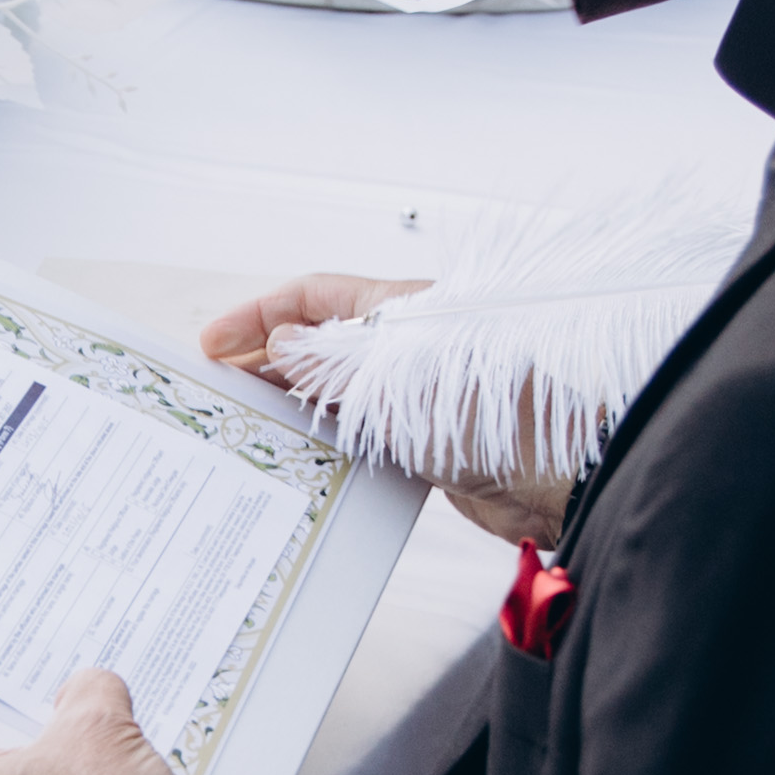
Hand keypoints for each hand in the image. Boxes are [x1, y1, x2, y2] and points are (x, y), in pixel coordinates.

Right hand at [203, 273, 570, 546]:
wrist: (561, 475)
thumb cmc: (495, 411)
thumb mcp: (396, 375)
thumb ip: (333, 360)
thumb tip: (285, 343)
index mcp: (401, 310)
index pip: (313, 299)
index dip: (258, 316)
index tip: (213, 343)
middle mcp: (404, 347)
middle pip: (318, 345)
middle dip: (265, 362)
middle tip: (218, 389)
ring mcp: (412, 395)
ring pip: (334, 393)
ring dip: (291, 407)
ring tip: (245, 426)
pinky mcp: (423, 443)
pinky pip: (359, 436)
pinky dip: (324, 445)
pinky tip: (297, 462)